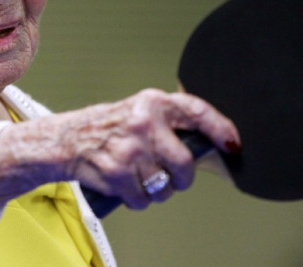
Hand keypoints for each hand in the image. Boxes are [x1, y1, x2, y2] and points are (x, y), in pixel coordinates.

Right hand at [59, 88, 240, 208]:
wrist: (69, 139)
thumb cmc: (110, 126)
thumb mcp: (141, 110)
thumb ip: (170, 121)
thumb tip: (210, 144)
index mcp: (154, 103)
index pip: (197, 112)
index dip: (220, 129)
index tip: (232, 144)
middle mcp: (144, 123)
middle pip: (185, 164)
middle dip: (182, 178)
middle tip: (173, 175)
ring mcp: (130, 149)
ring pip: (164, 187)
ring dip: (157, 190)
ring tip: (141, 176)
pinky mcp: (117, 173)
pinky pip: (143, 199)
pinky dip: (137, 198)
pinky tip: (127, 183)